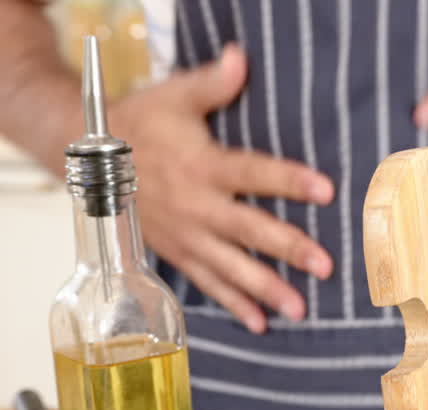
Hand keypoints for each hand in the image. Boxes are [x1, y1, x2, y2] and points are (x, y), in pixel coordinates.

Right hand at [109, 44, 333, 332]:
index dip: (290, 181)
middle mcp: (196, 205)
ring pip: (231, 266)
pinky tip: (260, 324)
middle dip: (288, 248)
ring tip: (299, 309)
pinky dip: (233, 305)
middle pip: (249, 229)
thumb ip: (212, 83)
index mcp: (202, 166)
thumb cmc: (138, 124)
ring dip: (266, 289)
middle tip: (324, 265)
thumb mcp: (174, 96)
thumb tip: (240, 58)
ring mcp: (186, 235)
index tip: (326, 190)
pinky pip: (207, 283)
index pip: (254, 173)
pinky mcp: (177, 253)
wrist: (91, 158)